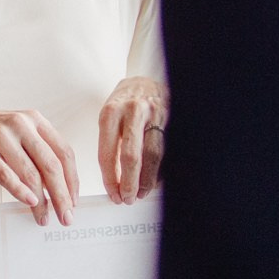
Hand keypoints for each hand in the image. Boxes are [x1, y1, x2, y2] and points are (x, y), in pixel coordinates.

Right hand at [0, 109, 78, 225]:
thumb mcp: (17, 134)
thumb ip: (37, 152)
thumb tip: (60, 187)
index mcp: (35, 119)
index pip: (64, 152)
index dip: (72, 180)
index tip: (75, 201)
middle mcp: (21, 124)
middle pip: (51, 165)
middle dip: (62, 195)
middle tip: (66, 216)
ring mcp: (1, 135)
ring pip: (31, 174)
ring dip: (41, 201)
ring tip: (43, 218)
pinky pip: (6, 174)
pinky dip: (20, 191)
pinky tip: (29, 203)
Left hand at [98, 77, 166, 203]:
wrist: (145, 81)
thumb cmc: (124, 102)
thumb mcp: (109, 116)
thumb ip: (110, 144)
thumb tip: (114, 180)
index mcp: (111, 112)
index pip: (108, 153)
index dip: (110, 179)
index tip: (112, 193)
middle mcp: (132, 112)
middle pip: (131, 157)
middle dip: (129, 183)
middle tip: (127, 198)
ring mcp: (153, 114)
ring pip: (153, 156)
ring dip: (147, 180)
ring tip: (141, 192)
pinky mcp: (169, 118)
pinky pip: (166, 150)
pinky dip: (160, 169)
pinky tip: (155, 180)